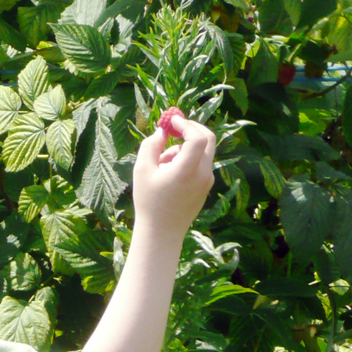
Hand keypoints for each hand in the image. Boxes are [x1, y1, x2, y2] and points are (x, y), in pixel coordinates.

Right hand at [132, 114, 215, 238]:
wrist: (161, 232)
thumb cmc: (149, 201)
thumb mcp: (142, 170)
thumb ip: (151, 146)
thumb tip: (162, 132)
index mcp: (187, 170)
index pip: (197, 137)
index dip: (186, 124)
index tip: (172, 120)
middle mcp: (203, 174)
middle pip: (208, 139)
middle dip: (192, 129)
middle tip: (176, 126)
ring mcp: (207, 181)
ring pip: (203, 152)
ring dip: (186, 147)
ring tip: (162, 162)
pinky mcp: (206, 187)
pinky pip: (201, 164)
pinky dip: (189, 159)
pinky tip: (169, 172)